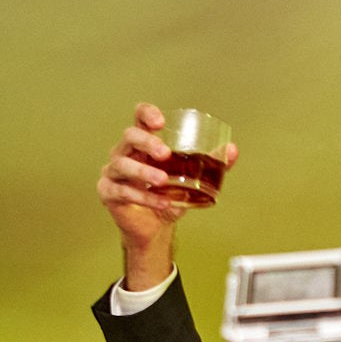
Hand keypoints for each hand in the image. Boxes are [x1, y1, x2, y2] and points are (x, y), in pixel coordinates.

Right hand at [96, 103, 239, 288]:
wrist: (155, 227)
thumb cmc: (168, 196)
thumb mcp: (192, 179)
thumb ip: (211, 164)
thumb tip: (232, 150)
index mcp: (143, 144)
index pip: (139, 118)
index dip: (146, 114)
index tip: (160, 121)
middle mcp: (125, 152)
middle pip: (129, 136)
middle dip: (147, 142)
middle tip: (164, 153)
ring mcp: (113, 171)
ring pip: (122, 164)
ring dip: (143, 172)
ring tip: (162, 181)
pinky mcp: (108, 192)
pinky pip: (123, 192)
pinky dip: (144, 198)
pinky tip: (162, 203)